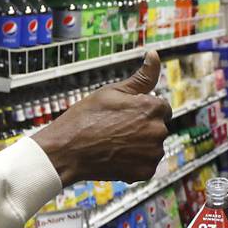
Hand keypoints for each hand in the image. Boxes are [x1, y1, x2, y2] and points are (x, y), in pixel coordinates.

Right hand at [31, 52, 170, 185]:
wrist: (66, 151)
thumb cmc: (86, 117)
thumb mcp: (112, 91)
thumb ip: (141, 76)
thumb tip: (154, 54)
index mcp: (153, 108)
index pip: (161, 108)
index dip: (142, 110)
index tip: (124, 115)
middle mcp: (158, 131)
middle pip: (157, 127)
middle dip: (142, 127)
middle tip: (115, 129)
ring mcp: (153, 154)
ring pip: (153, 146)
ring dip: (140, 145)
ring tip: (114, 142)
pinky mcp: (146, 172)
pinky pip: (146, 164)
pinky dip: (135, 162)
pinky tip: (116, 156)